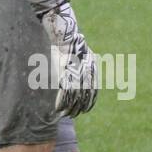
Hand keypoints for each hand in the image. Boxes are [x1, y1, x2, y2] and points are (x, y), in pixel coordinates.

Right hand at [39, 1, 98, 117]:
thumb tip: (85, 65)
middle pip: (84, 97)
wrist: (65, 36)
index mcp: (92, 70)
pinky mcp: (65, 76)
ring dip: (69, 109)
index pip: (93, 91)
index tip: (86, 110)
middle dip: (79, 108)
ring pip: (74, 99)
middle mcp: (86, 75)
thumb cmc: (71, 43)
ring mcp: (76, 76)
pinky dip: (61, 104)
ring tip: (65, 115)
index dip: (89, 102)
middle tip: (74, 115)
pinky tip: (58, 110)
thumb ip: (84, 63)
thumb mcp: (83, 53)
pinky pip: (64, 94)